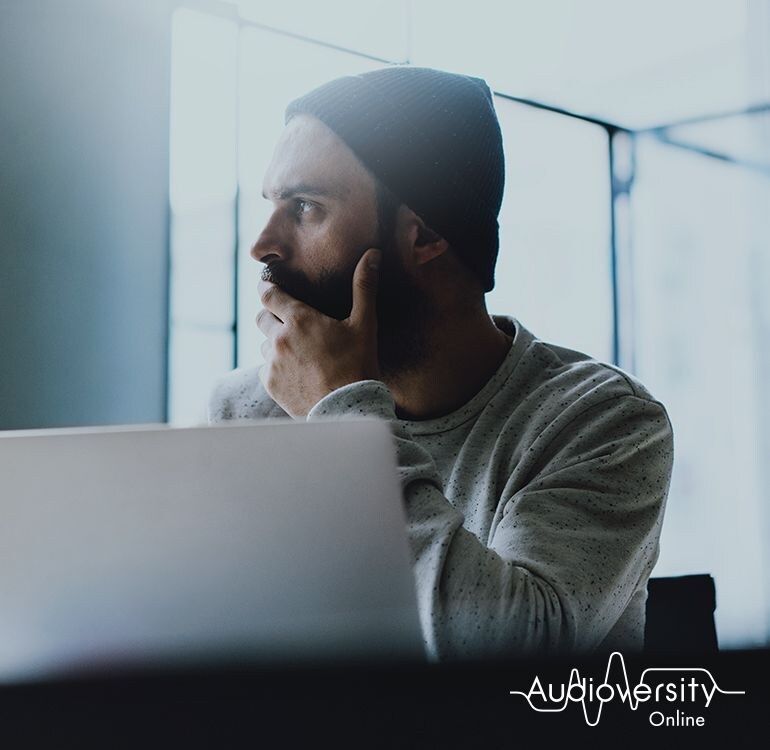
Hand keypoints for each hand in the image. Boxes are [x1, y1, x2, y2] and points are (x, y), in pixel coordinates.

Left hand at [256, 248, 381, 417]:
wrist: (348, 410)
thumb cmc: (358, 365)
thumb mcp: (364, 324)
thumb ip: (364, 287)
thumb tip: (372, 254)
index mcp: (299, 319)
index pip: (269, 294)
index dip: (266, 287)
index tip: (266, 285)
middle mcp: (280, 338)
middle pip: (262, 317)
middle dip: (272, 315)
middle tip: (288, 320)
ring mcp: (273, 363)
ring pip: (265, 344)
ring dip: (276, 343)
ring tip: (297, 350)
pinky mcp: (270, 384)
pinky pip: (266, 368)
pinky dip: (277, 366)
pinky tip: (297, 372)